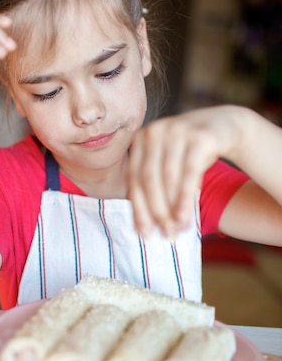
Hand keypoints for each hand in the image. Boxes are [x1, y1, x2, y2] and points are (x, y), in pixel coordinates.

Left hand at [127, 106, 241, 236]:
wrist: (225, 126)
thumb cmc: (190, 152)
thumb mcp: (167, 162)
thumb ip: (153, 184)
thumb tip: (143, 225)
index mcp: (141, 139)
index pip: (134, 179)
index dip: (138, 208)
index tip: (144, 233)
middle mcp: (155, 131)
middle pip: (149, 180)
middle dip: (155, 211)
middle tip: (164, 234)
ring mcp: (177, 130)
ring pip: (168, 178)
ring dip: (172, 208)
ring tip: (177, 230)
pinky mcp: (199, 136)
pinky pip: (189, 173)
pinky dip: (185, 198)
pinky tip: (185, 217)